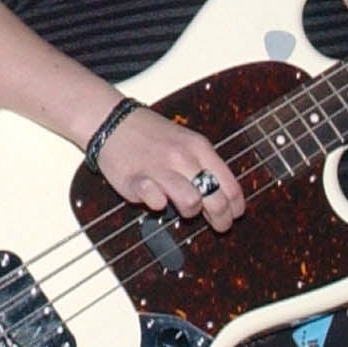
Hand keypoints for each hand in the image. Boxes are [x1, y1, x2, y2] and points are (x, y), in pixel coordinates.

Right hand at [96, 107, 244, 232]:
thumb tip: (223, 195)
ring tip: (183, 209)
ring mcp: (159, 168)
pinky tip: (157, 200)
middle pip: (215, 198)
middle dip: (221, 218)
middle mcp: (182, 157)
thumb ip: (204, 164)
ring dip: (190, 212)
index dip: (235, 207)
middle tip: (219, 225)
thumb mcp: (186, 141)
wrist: (112, 120)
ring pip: (191, 202)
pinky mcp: (136, 180)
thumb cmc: (151, 135)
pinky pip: (156, 201)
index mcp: (199, 147)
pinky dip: (159, 205)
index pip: (230, 185)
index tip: (233, 215)